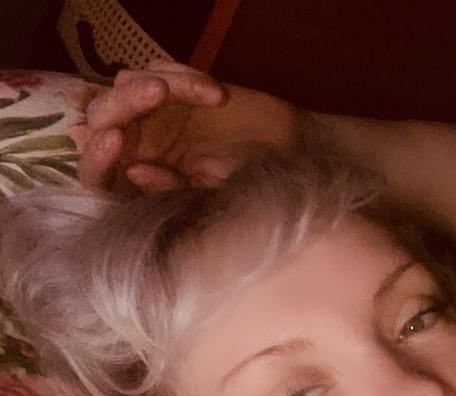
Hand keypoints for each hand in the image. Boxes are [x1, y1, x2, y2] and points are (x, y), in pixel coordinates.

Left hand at [78, 59, 299, 192]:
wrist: (286, 155)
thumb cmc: (250, 183)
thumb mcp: (214, 194)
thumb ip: (174, 188)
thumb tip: (134, 171)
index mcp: (138, 180)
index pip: (96, 173)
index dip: (96, 157)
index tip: (114, 140)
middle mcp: (135, 145)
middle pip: (100, 116)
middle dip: (124, 102)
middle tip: (160, 92)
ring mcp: (150, 113)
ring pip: (124, 83)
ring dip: (158, 82)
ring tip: (208, 93)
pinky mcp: (170, 86)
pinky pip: (158, 66)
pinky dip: (185, 75)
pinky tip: (217, 95)